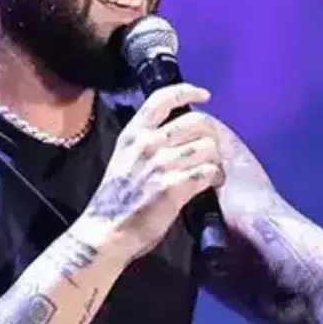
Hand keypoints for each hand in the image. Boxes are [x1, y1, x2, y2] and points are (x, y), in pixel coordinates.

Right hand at [81, 84, 225, 257]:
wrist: (106, 232)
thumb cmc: (115, 199)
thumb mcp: (123, 159)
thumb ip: (146, 144)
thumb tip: (177, 137)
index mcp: (133, 134)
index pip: (162, 99)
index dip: (188, 91)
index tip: (205, 95)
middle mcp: (148, 144)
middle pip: (197, 122)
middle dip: (211, 135)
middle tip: (211, 151)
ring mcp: (162, 164)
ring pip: (208, 147)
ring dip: (216, 159)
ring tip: (213, 170)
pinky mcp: (174, 187)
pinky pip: (209, 171)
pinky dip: (216, 177)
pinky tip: (212, 184)